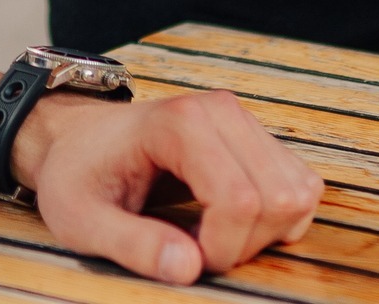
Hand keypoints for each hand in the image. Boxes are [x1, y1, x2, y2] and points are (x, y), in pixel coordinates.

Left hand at [17, 89, 320, 283]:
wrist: (79, 137)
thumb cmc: (78, 175)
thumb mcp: (83, 220)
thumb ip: (134, 246)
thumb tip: (189, 269)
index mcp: (179, 124)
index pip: (238, 199)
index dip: (222, 249)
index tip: (185, 262)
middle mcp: (220, 110)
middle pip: (277, 197)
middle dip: (245, 244)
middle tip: (198, 252)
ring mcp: (242, 118)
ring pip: (298, 190)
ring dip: (266, 233)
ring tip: (214, 236)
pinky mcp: (254, 134)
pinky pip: (300, 183)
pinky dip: (279, 218)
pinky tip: (235, 224)